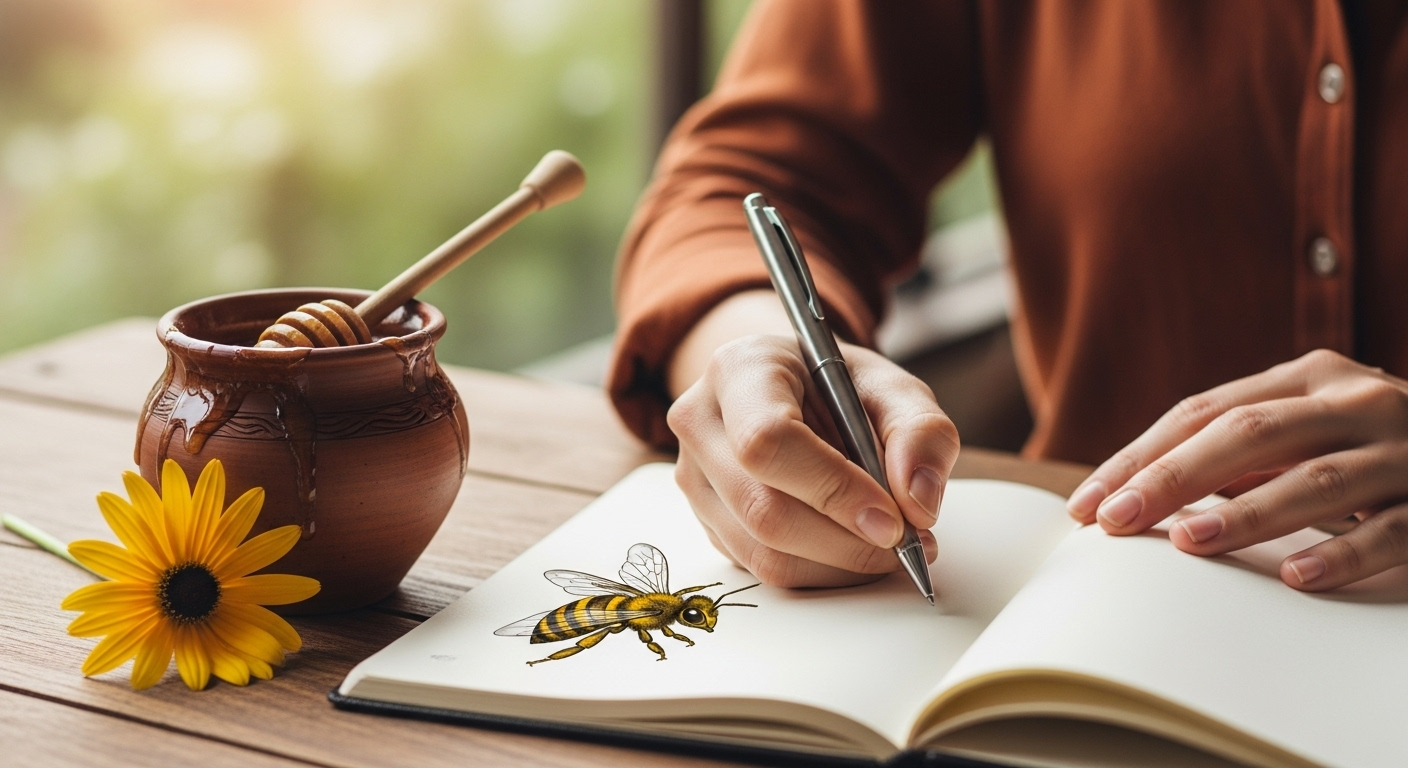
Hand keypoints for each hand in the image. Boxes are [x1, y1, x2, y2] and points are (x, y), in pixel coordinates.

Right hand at [668, 334, 957, 586]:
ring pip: (763, 553)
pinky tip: (853, 545)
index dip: (833, 490)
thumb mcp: (892, 387)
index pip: (767, 442)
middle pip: (763, 510)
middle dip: (847, 541)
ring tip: (890, 546)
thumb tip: (919, 504)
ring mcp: (694, 478)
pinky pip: (762, 570)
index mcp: (739, 370)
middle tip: (909, 543)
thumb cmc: (838, 386)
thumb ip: (920, 432)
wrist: (792, 391)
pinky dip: (822, 571)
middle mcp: (699, 423)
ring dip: (840, 565)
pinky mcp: (707, 522)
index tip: (894, 520)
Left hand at [1067, 349, 1407, 590]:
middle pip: (1247, 436)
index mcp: (1307, 378)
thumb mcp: (1308, 430)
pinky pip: (1392, 530)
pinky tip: (1299, 578)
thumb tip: (1130, 493)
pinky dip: (1344, 554)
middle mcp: (1355, 401)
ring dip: (1246, 513)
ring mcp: (1403, 450)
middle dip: (1170, 479)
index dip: (1140, 457)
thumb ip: (1238, 451)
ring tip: (1188, 541)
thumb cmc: (1374, 449)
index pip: (1202, 413)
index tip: (1088, 504)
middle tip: (1115, 520)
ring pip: (1316, 479)